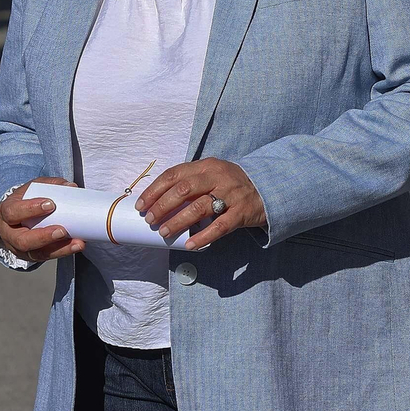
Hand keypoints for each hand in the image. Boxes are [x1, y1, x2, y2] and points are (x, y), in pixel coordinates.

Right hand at [0, 177, 84, 263]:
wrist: (17, 216)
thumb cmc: (26, 200)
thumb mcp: (33, 188)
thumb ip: (50, 185)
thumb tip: (71, 186)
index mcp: (6, 212)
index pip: (13, 212)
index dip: (30, 209)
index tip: (51, 204)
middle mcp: (9, 233)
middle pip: (22, 240)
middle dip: (44, 236)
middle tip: (62, 230)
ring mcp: (18, 248)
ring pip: (37, 253)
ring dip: (59, 249)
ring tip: (77, 243)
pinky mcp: (31, 256)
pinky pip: (46, 257)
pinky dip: (62, 252)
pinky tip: (75, 246)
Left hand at [134, 158, 266, 251]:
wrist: (268, 187)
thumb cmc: (231, 183)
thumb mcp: (211, 174)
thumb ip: (190, 181)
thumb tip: (158, 200)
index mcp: (206, 166)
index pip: (174, 175)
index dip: (155, 190)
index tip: (141, 204)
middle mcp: (217, 177)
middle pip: (183, 190)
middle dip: (162, 206)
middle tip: (150, 219)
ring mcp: (231, 195)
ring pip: (199, 208)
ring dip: (177, 221)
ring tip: (164, 232)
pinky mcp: (241, 213)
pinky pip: (219, 227)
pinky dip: (202, 237)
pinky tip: (190, 244)